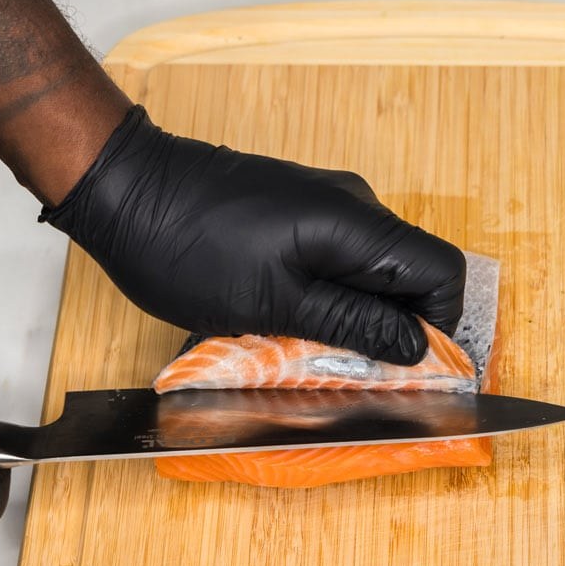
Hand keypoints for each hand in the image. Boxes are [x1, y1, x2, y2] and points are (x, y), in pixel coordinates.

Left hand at [41, 107, 466, 364]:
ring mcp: (323, 209)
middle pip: (408, 277)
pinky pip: (335, 265)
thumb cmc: (189, 248)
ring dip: (354, 321)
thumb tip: (417, 348)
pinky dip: (326, 302)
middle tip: (355, 376)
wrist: (124, 190)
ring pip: (369, 276)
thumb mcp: (275, 305)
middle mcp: (352, 207)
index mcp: (356, 223)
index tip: (413, 373)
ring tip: (311, 355)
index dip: (439, 328)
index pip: (441, 273)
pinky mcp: (295, 215)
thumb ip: (353, 326)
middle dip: (393, 332)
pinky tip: (287, 327)